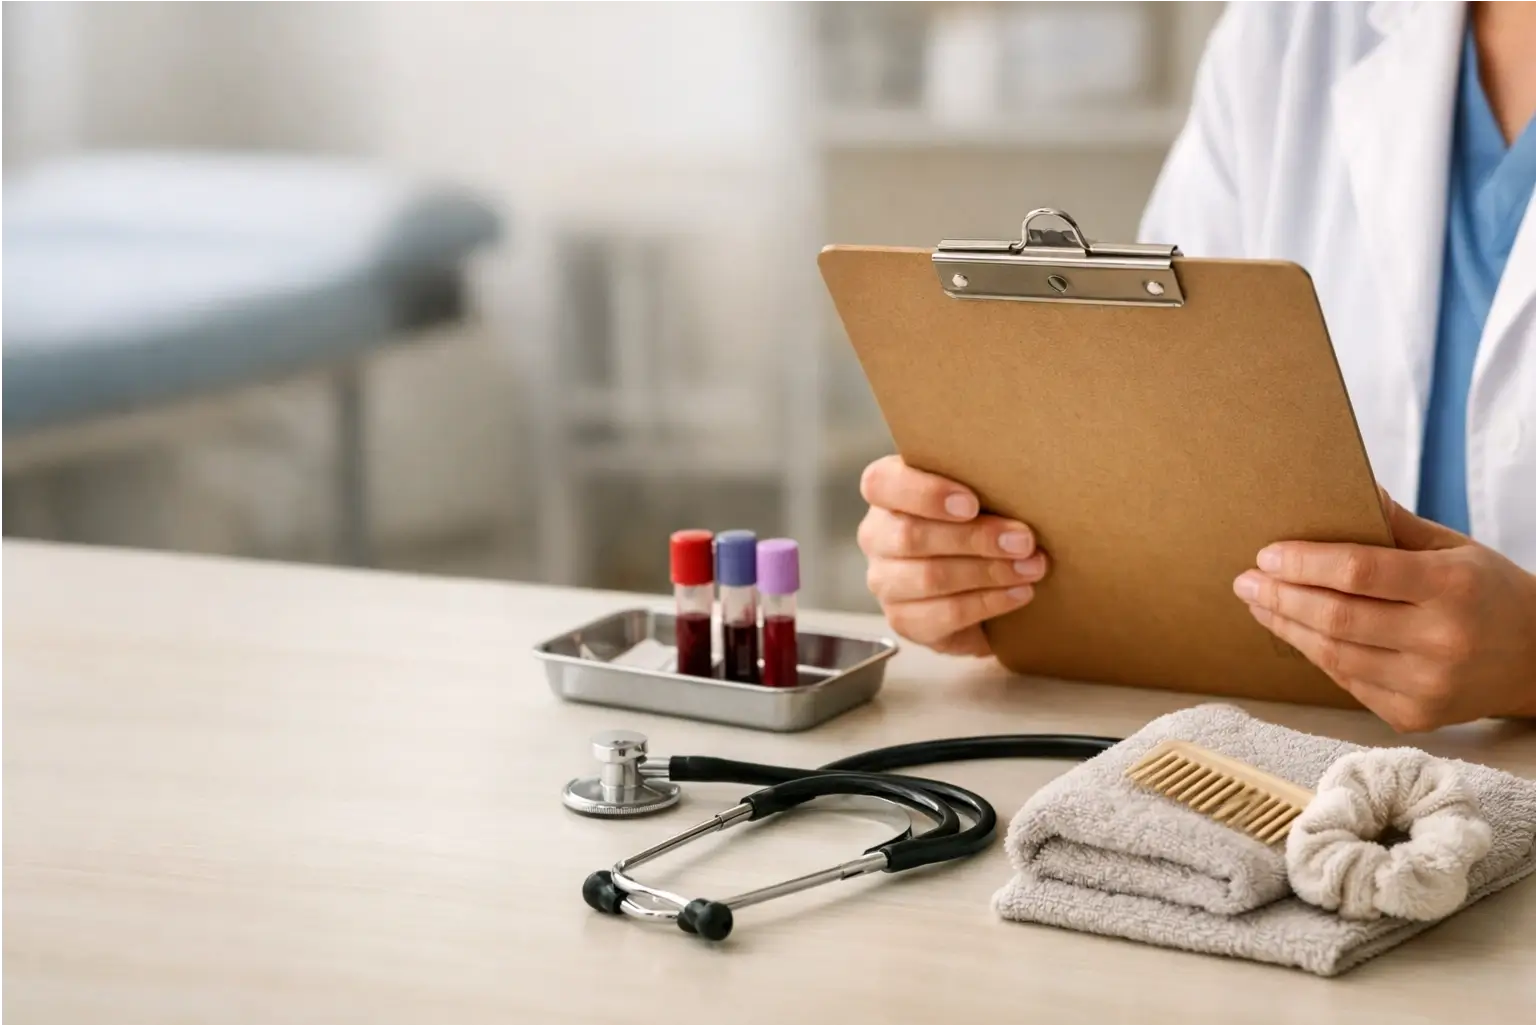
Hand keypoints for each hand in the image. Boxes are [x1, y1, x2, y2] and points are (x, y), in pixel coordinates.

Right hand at [857, 455, 1047, 655]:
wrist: (981, 579)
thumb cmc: (977, 522)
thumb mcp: (976, 493)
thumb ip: (983, 483)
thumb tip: (1022, 488)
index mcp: (886, 493)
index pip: (882, 484)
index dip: (925, 493)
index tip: (972, 503)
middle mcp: (877, 536)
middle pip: (911, 536)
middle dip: (975, 538)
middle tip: (1023, 540)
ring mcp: (885, 581)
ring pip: (929, 577)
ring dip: (989, 572)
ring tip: (1030, 568)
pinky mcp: (904, 620)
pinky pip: (943, 614)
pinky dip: (987, 603)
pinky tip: (1018, 593)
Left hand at [1234, 489, 1535, 731]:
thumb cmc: (1487, 592)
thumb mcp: (1453, 548)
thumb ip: (1395, 523)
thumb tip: (1348, 484)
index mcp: (1452, 588)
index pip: (1360, 572)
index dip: (1305, 562)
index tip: (1267, 554)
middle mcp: (1442, 641)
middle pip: (1337, 618)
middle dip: (1280, 597)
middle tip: (1246, 581)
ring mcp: (1428, 686)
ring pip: (1334, 655)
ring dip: (1286, 627)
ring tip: (1259, 604)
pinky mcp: (1414, 717)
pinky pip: (1347, 681)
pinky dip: (1316, 654)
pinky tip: (1295, 632)